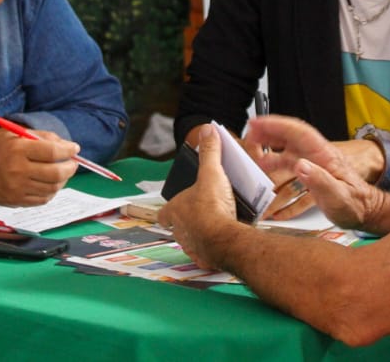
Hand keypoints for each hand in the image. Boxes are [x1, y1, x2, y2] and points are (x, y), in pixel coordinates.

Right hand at [0, 128, 79, 206]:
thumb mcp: (16, 135)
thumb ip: (42, 137)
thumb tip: (67, 145)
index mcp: (18, 149)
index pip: (52, 152)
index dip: (68, 151)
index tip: (75, 149)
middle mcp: (18, 170)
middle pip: (56, 173)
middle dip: (71, 167)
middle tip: (73, 163)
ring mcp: (17, 188)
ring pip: (53, 188)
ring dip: (63, 180)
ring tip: (61, 172)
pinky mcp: (16, 201)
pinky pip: (43, 199)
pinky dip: (52, 191)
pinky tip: (50, 183)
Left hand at [158, 127, 245, 270]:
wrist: (224, 239)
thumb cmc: (212, 209)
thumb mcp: (212, 173)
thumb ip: (209, 152)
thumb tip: (207, 131)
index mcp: (174, 211)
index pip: (164, 211)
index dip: (170, 208)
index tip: (178, 204)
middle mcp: (179, 231)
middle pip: (179, 225)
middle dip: (190, 219)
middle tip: (204, 210)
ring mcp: (191, 246)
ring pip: (193, 239)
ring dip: (202, 233)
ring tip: (218, 222)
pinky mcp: (206, 258)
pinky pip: (207, 252)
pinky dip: (213, 246)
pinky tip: (225, 237)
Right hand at [243, 116, 380, 229]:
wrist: (364, 211)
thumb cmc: (355, 205)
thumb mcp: (338, 197)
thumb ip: (321, 181)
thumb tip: (300, 166)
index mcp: (324, 155)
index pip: (298, 132)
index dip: (277, 125)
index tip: (258, 123)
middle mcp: (318, 155)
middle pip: (290, 135)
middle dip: (269, 130)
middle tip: (249, 132)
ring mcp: (314, 162)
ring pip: (287, 148)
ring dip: (269, 145)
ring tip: (252, 149)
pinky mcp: (311, 172)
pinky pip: (289, 161)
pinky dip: (274, 161)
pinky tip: (264, 168)